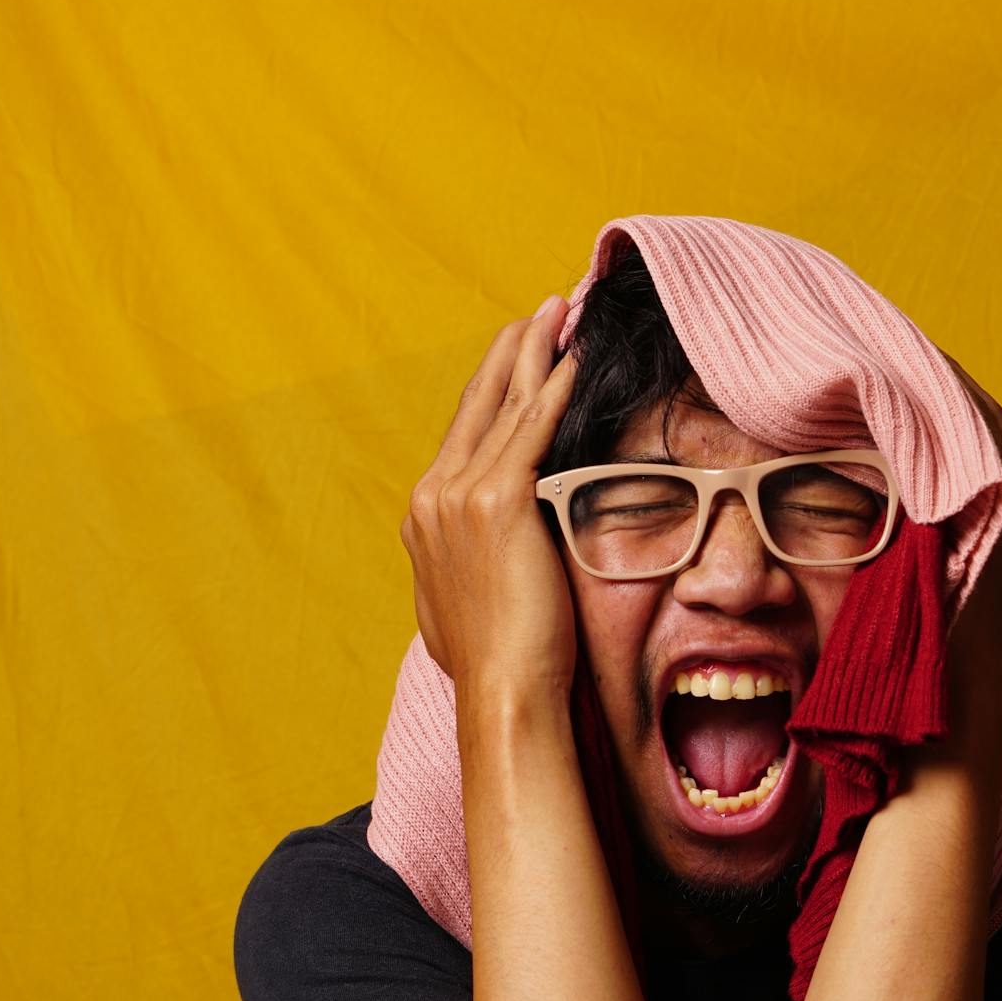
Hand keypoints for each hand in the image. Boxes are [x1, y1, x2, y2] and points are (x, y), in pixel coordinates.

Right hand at [398, 296, 579, 710]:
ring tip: (560, 312)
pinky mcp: (498, 501)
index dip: (494, 387)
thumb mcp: (465, 601)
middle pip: (478, 403)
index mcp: (427, 515)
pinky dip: (554, 388)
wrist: (504, 689)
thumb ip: (469, 561)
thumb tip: (480, 557)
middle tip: (542, 311)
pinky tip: (575, 358)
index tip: (519, 353)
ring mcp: (459, 495)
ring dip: (535, 352)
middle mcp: (434, 494)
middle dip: (511, 351)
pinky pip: (532, 428)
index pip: (465, 432)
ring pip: (506, 405)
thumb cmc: (496, 660)